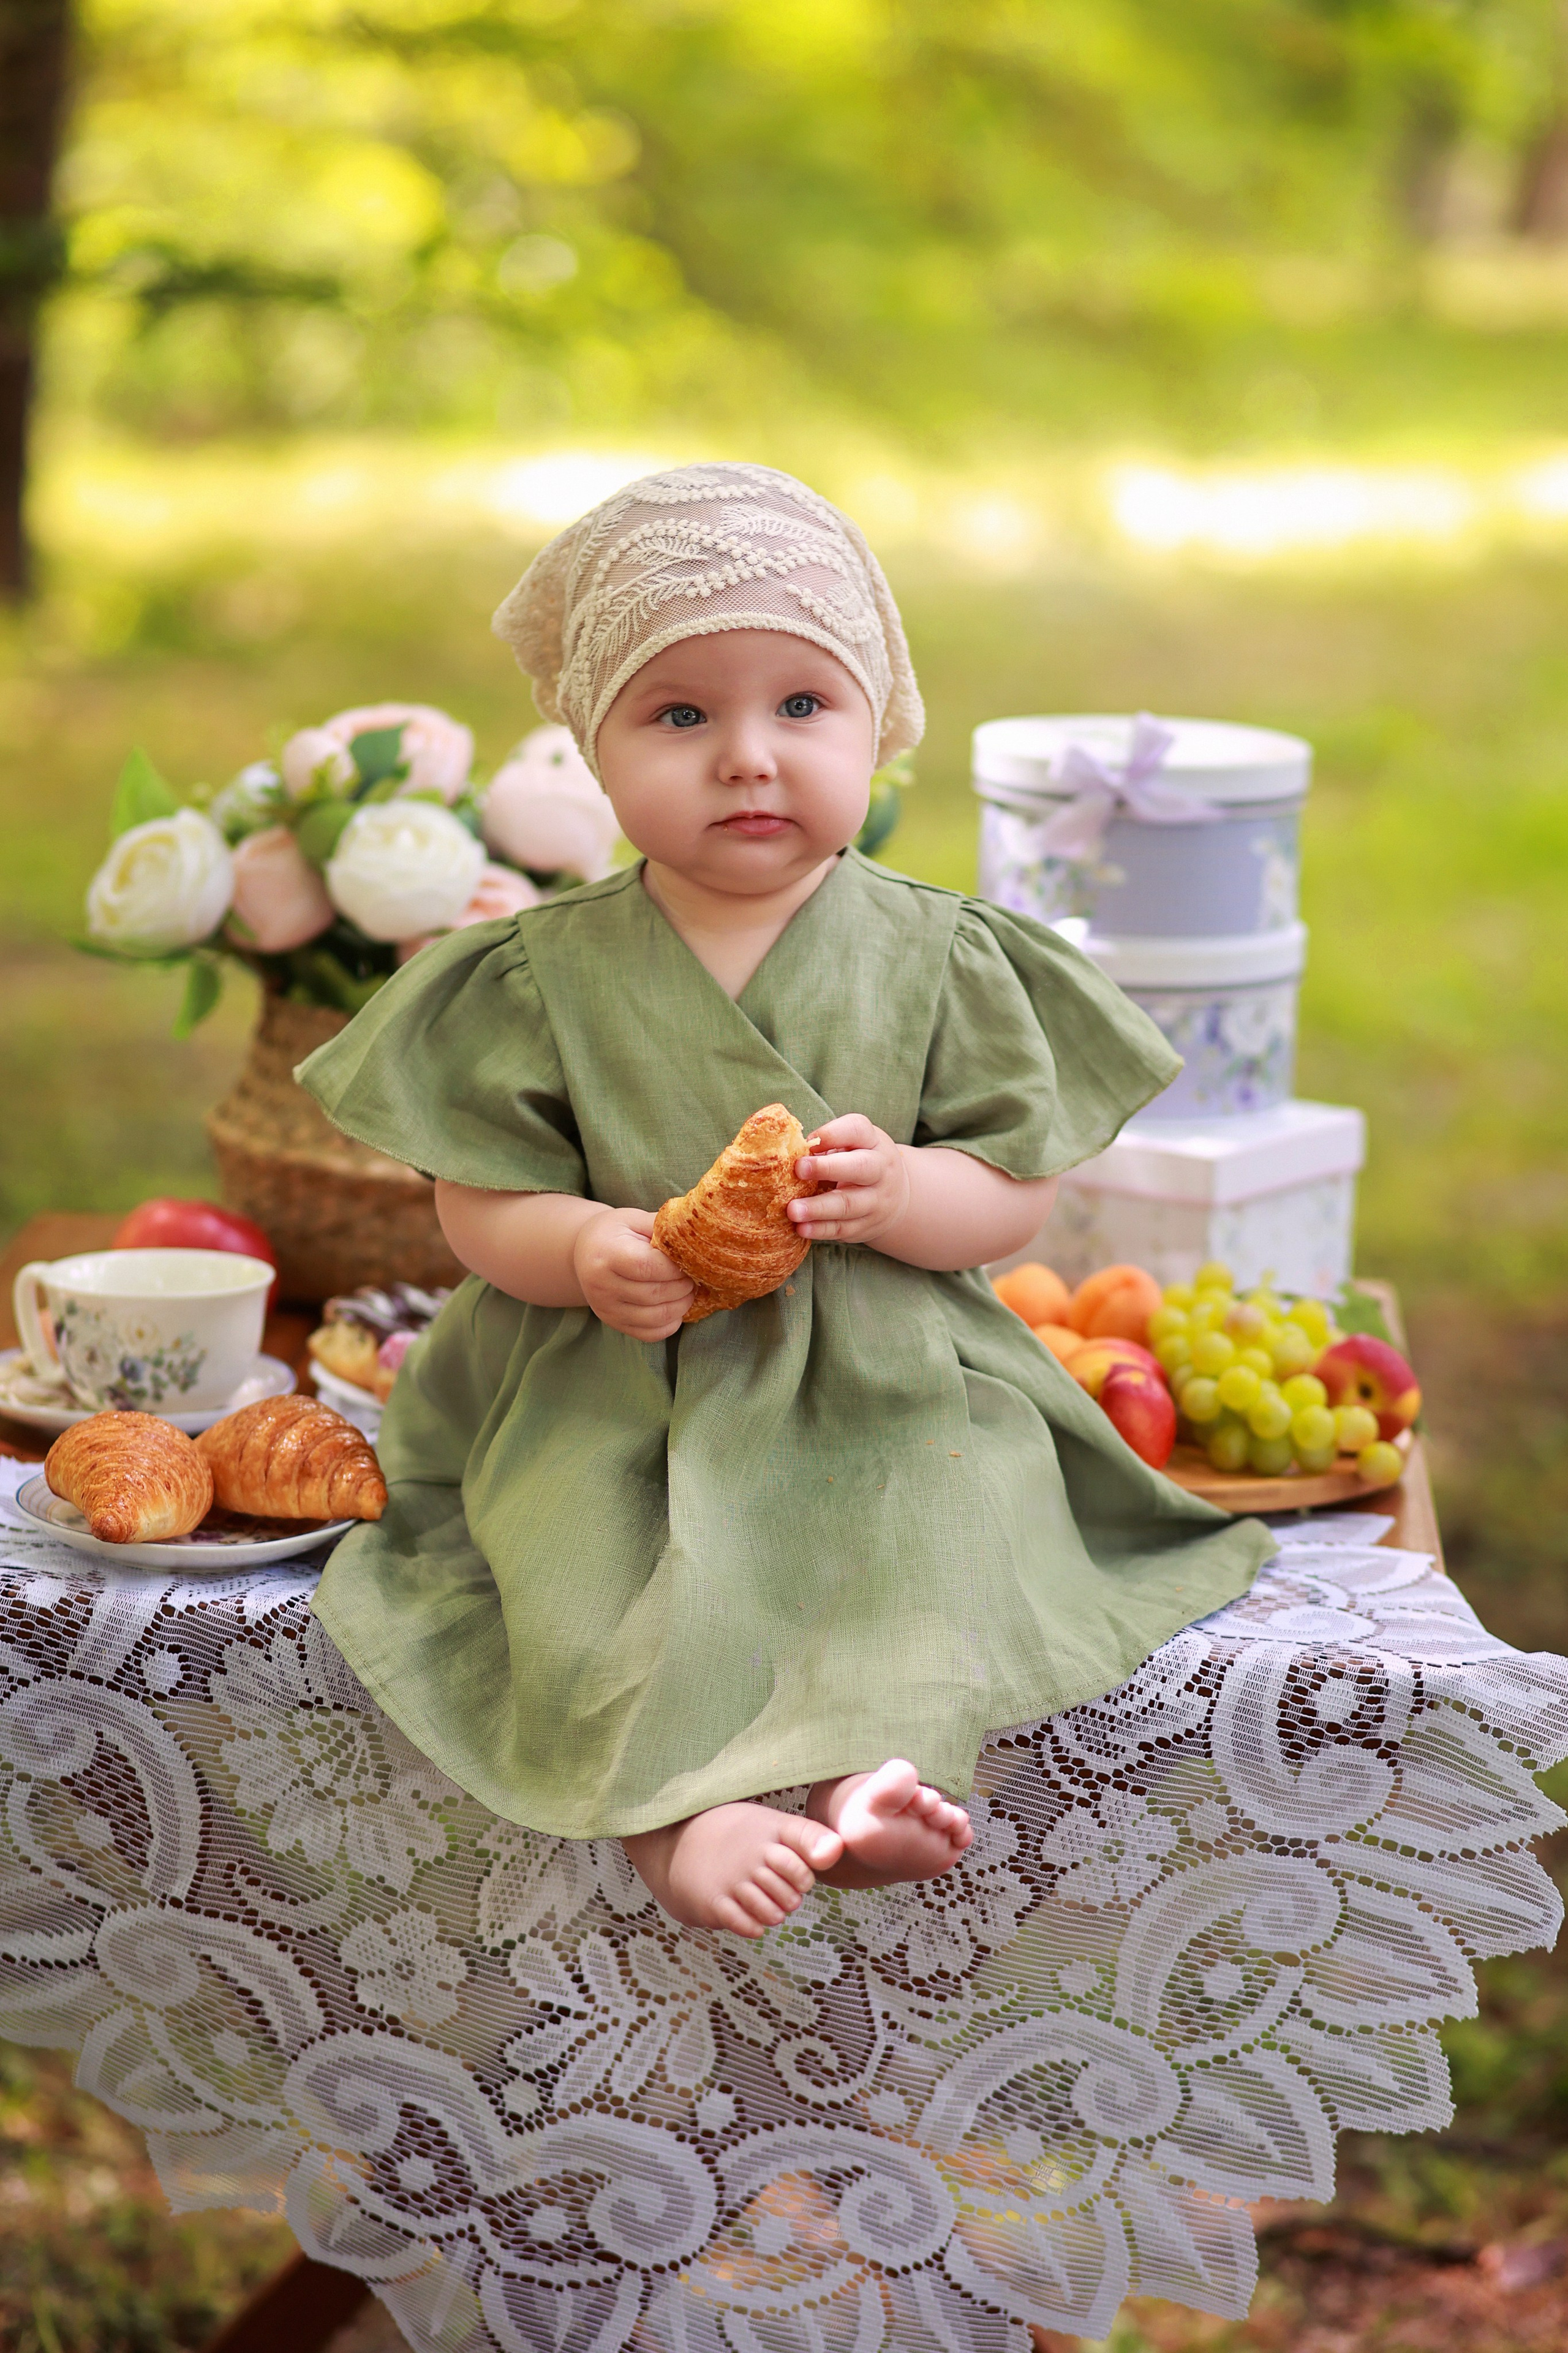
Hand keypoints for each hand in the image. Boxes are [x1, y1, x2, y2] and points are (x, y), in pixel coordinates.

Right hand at [573, 1207, 693, 1339]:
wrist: (584, 1253)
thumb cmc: (614, 1233)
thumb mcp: (634, 1219)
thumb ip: (662, 1227)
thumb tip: (696, 1237)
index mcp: (606, 1255)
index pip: (647, 1267)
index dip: (674, 1267)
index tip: (689, 1261)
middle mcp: (601, 1286)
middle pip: (654, 1294)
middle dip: (683, 1287)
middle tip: (694, 1277)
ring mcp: (606, 1309)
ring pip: (655, 1317)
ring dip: (681, 1306)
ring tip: (689, 1291)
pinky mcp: (613, 1323)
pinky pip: (649, 1334)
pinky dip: (670, 1324)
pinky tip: (676, 1308)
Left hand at [789, 1114, 911, 1247]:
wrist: (897, 1198)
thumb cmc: (860, 1162)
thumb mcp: (853, 1144)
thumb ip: (827, 1143)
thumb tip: (792, 1150)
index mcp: (873, 1142)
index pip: (857, 1130)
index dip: (832, 1134)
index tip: (807, 1141)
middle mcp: (880, 1171)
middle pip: (859, 1168)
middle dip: (828, 1168)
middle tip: (799, 1169)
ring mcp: (876, 1201)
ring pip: (848, 1205)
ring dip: (818, 1208)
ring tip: (793, 1210)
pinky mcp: (866, 1225)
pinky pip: (842, 1229)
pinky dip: (821, 1230)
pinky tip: (802, 1229)